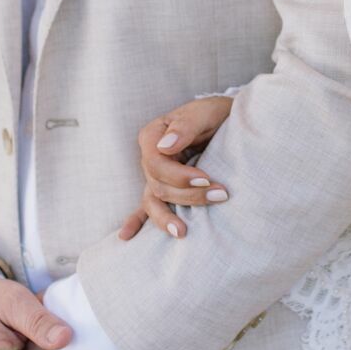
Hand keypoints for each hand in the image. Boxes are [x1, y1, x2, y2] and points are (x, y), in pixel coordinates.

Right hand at [119, 96, 232, 241]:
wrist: (224, 120)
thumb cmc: (212, 114)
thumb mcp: (203, 113)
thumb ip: (184, 126)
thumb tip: (165, 147)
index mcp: (153, 136)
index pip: (156, 163)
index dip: (179, 175)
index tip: (206, 178)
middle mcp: (149, 157)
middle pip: (159, 185)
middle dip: (189, 195)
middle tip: (220, 195)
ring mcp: (154, 175)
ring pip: (154, 201)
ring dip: (167, 217)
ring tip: (183, 232)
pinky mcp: (164, 187)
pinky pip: (146, 207)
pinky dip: (136, 221)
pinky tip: (127, 236)